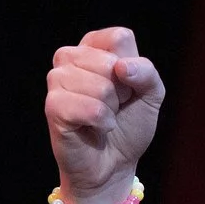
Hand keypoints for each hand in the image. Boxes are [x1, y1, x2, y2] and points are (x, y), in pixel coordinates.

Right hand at [45, 27, 163, 203]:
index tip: (126, 89)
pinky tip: (96, 129)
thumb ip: (147, 73)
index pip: (119, 38)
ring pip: (100, 86)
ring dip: (111, 110)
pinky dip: (102, 123)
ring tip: (102, 119)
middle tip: (113, 108)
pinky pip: (89, 107)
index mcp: (93, 47)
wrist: (114, 165)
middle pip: (110, 62)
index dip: (132, 69)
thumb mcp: (151, 95)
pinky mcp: (53, 106)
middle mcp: (70, 57)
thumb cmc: (129, 126)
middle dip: (121, 93)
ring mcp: (57, 80)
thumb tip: (122, 67)